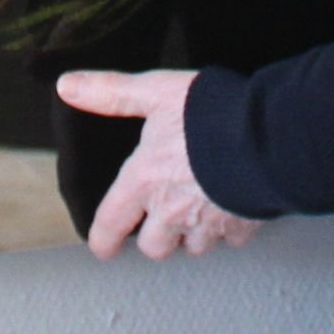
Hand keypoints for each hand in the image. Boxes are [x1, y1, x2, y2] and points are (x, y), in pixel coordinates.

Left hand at [54, 68, 262, 259]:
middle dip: (155, 237)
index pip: (111, 223)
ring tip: (198, 210)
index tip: (103, 246)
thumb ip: (111, 93)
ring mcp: (207, 224)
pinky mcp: (241, 227)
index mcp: (144, 181)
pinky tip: (232, 206)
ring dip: (192, 234)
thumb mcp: (155, 92)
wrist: (265, 136)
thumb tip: (67, 86)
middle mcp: (171, 211)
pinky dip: (228, 229)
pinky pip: (230, 239)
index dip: (103, 239)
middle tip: (161, 219)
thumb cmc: (208, 114)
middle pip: (154, 247)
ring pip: (193, 247)